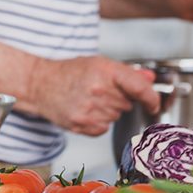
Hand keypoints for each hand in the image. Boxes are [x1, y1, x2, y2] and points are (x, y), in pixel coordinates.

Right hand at [27, 56, 158, 135]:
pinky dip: (97, 121)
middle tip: (99, 90)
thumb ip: (126, 73)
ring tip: (88, 99)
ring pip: (116, 116)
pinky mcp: (84, 125)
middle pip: (128, 103)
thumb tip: (149, 78)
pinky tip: (84, 110)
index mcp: (105, 71)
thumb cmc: (68, 72)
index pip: (140, 88)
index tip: (153, 103)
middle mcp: (99, 90)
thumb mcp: (97, 64)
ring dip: (107, 110)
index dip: (152, 98)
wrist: (39, 84)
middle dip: (119, 98)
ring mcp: (91, 109)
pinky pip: (104, 128)